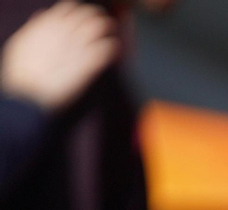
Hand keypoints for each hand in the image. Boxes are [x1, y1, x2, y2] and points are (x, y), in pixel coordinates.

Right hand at [0, 2, 117, 112]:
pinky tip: (114, 49)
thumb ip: (35, 28)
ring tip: (112, 31)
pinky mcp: (89, 64)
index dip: (79, 10)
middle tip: (102, 21)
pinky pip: (107, 49)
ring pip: (100, 26)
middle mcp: (65, 31)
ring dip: (108, 27)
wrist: (29, 91)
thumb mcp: (23, 42)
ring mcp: (79, 46)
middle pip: (89, 14)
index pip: (70, 7)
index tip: (83, 14)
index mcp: (48, 24)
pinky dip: (112, 47)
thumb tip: (42, 15)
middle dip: (97, 16)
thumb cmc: (22, 70)